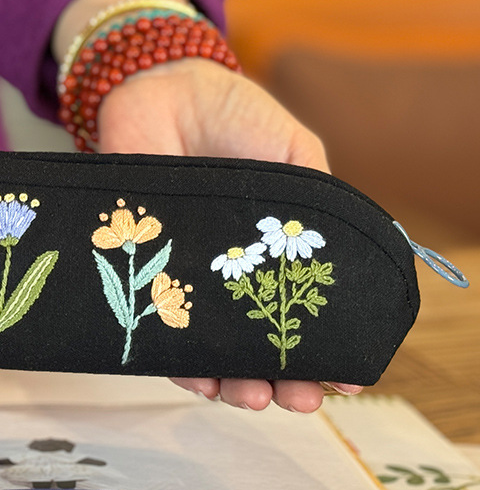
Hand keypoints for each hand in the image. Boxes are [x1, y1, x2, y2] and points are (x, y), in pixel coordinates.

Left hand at [97, 58, 362, 412]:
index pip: (298, 314)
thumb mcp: (296, 155)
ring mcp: (186, 277)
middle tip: (298, 400)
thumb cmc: (234, 118)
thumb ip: (317, 207)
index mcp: (269, 254)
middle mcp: (227, 276)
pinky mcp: (141, 272)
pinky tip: (201, 379)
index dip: (322, 350)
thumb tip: (349, 261)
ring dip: (233, 382)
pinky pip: (158, 328)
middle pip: (255, 344)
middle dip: (280, 380)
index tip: (348, 377)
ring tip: (254, 397)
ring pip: (208, 348)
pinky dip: (178, 360)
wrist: (160, 90)